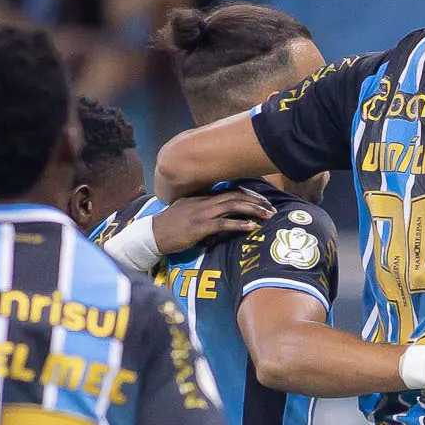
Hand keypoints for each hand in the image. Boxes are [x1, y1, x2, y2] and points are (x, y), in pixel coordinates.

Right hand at [150, 187, 273, 256]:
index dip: (249, 194)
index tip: (262, 200)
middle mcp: (204, 202)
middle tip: (271, 207)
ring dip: (253, 210)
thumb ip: (201, 207)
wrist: (153, 234)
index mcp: (202, 197)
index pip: (230, 190)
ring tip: (267, 216)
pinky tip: (251, 227)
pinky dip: (239, 224)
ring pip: (232, 206)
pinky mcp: (200, 227)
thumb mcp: (186, 210)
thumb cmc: (169, 225)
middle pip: (235, 196)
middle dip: (256, 201)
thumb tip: (215, 212)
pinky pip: (223, 224)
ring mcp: (202, 213)